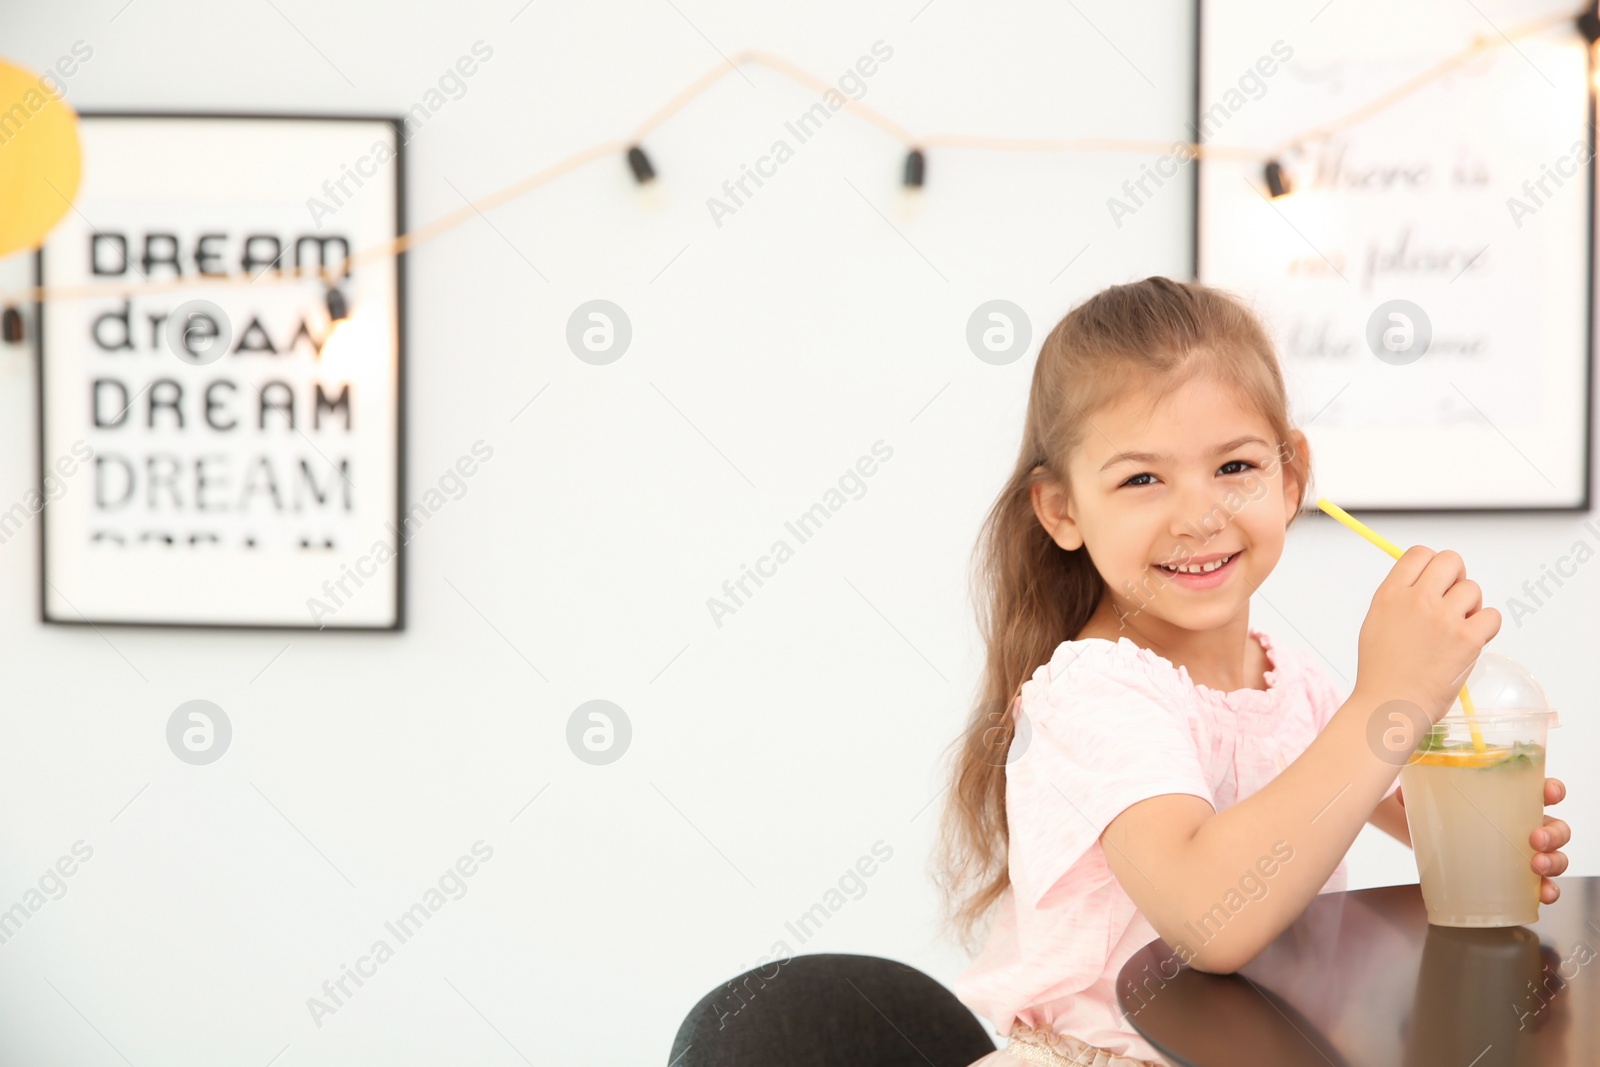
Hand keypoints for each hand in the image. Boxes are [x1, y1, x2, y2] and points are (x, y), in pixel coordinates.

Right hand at [1354, 545, 1500, 721]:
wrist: (1390, 705)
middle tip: (1452, 602)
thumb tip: (1423, 582)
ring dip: (1471, 607)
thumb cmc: (1382, 672)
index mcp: (1390, 594)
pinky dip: (1486, 629)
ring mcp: (1443, 618)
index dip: (1432, 565)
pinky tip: (1469, 643)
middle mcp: (1416, 600)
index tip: (1435, 582)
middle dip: (1456, 578)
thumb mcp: (1377, 623)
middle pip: (1451, 561)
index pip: (1419, 553)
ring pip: (1473, 589)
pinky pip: (1492, 617)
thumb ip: (1399, 598)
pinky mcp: (1467, 639)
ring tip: (1457, 631)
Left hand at [1396, 778, 1569, 902]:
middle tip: (1535, 838)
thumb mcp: (1428, 797)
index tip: (1548, 793)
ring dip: (1554, 861)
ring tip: (1536, 866)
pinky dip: (1548, 891)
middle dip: (1553, 832)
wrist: (1430, 843)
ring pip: (1556, 856)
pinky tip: (1543, 894)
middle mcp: (1524, 824)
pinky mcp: (1517, 878)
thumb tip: (1401, 793)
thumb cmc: (1442, 813)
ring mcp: (1524, 852)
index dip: (1552, 790)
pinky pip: (1543, 886)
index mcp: (1510, 798)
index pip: (1541, 789)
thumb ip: (1415, 790)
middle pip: (1556, 825)